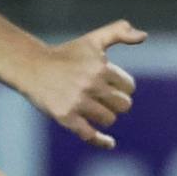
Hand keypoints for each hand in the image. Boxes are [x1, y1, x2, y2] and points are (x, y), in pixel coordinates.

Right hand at [24, 20, 144, 149]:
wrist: (32, 67)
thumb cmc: (66, 55)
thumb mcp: (93, 40)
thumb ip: (118, 32)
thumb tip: (144, 36)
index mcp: (100, 67)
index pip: (129, 86)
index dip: (122, 86)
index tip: (110, 85)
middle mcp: (90, 84)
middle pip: (123, 105)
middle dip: (116, 102)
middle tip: (103, 98)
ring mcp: (78, 102)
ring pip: (109, 119)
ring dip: (104, 116)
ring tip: (92, 107)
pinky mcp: (66, 117)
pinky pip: (90, 135)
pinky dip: (102, 141)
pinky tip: (110, 143)